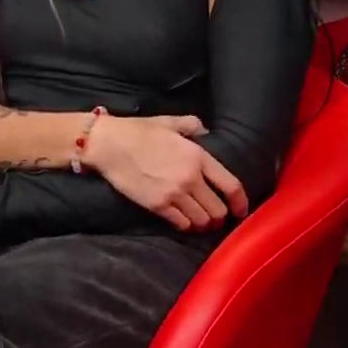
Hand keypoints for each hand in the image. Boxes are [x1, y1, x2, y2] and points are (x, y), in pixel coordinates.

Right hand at [85, 113, 246, 231]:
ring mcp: (174, 193)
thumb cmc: (136, 131)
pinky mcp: (157, 204)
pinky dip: (185, 226)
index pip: (231, 186)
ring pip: (201, 219)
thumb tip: (205, 131)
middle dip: (219, 216)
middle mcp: (190, 178)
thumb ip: (192, 125)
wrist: (107, 144)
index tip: (240, 210)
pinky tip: (183, 223)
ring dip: (203, 224)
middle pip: (218, 209)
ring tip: (199, 223)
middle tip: (215, 218)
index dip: (241, 202)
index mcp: (198, 156)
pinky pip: (181, 223)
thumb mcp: (168, 122)